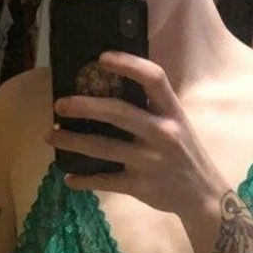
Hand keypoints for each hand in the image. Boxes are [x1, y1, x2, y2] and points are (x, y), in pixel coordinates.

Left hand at [45, 51, 227, 216]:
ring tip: (49, 136)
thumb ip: (151, 108)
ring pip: (103, 147)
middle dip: (84, 106)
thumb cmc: (184, 154)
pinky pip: (105, 181)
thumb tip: (108, 88)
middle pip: (118, 112)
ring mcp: (150, 161)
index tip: (101, 58)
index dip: (128, 64)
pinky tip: (69, 178)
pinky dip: (84, 181)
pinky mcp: (140, 186)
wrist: (202, 195)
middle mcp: (162, 133)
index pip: (154, 79)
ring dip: (72, 142)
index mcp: (173, 112)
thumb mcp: (178, 124)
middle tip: (60, 104)